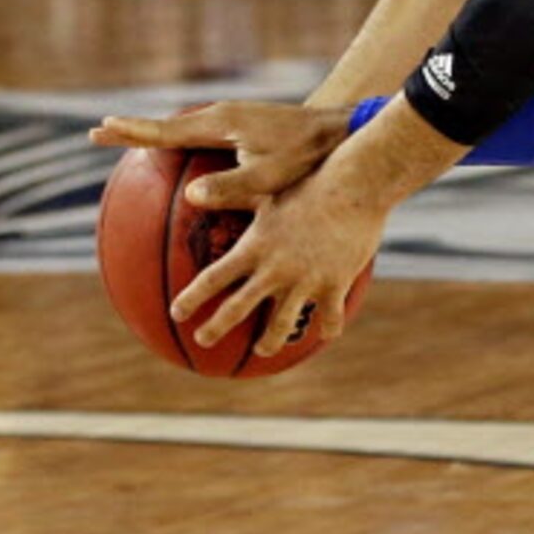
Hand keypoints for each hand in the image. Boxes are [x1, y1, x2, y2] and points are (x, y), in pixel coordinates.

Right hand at [90, 100, 350, 209]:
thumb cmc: (308, 156)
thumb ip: (232, 187)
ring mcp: (233, 119)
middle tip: (98, 132)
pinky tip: (180, 157)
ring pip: (184, 128)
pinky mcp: (244, 127)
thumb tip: (190, 196)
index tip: (102, 128)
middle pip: (167, 125)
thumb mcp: (271, 176)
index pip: (167, 129)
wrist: (339, 129)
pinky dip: (179, 140)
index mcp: (221, 122)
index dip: (133, 132)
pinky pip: (201, 134)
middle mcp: (222, 115)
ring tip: (129, 140)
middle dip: (134, 130)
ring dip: (155, 133)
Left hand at [168, 166, 383, 358]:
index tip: (177, 313)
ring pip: (281, 325)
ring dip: (269, 343)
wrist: (356, 186)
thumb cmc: (309, 183)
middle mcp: (275, 269)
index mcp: (255, 247)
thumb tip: (193, 191)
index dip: (192, 299)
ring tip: (263, 350)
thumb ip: (231, 195)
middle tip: (202, 341)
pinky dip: (327, 328)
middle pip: (237, 309)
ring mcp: (305, 280)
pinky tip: (326, 333)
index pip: (213, 279)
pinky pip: (329, 318)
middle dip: (215, 329)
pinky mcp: (334, 285)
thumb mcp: (266, 189)